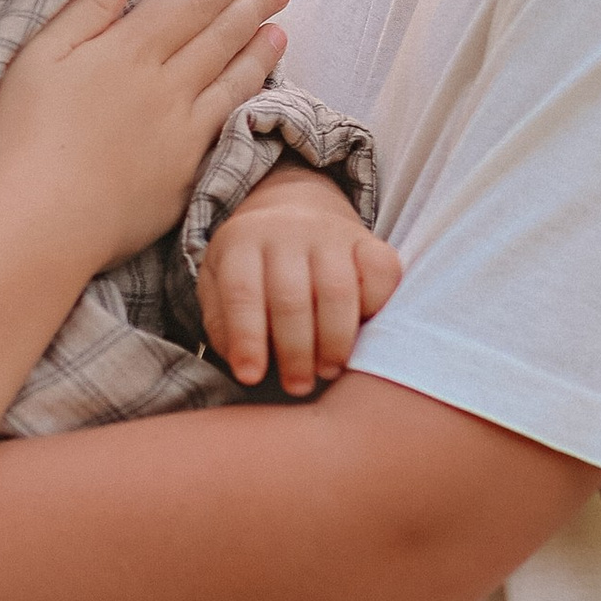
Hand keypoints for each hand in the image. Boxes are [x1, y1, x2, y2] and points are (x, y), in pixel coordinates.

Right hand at [0, 0, 288, 286]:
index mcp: (127, 51)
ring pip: (232, 80)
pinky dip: (248, 101)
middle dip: (251, 5)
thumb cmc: (22, 138)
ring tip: (280, 29)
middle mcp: (166, 86)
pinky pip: (228, 126)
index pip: (187, 1)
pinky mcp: (187, 174)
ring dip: (260, 50)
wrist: (40, 222)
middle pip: (219, 36)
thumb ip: (89, 8)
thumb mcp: (39, 57)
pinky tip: (258, 91)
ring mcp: (183, 132)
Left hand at [198, 161, 400, 396]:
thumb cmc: (254, 269)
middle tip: (296, 386)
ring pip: (337, 292)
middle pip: (291, 298)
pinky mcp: (367, 240)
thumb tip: (246, 365)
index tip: (250, 377)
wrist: (294, 214)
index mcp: (241, 241)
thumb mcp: (219, 286)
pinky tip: (362, 332)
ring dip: (334, 342)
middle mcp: (286, 231)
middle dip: (294, 351)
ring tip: (327, 370)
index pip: (242, 292)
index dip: (247, 339)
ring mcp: (330, 233)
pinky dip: (376, 308)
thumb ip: (223, 324)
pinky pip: (381, 274)